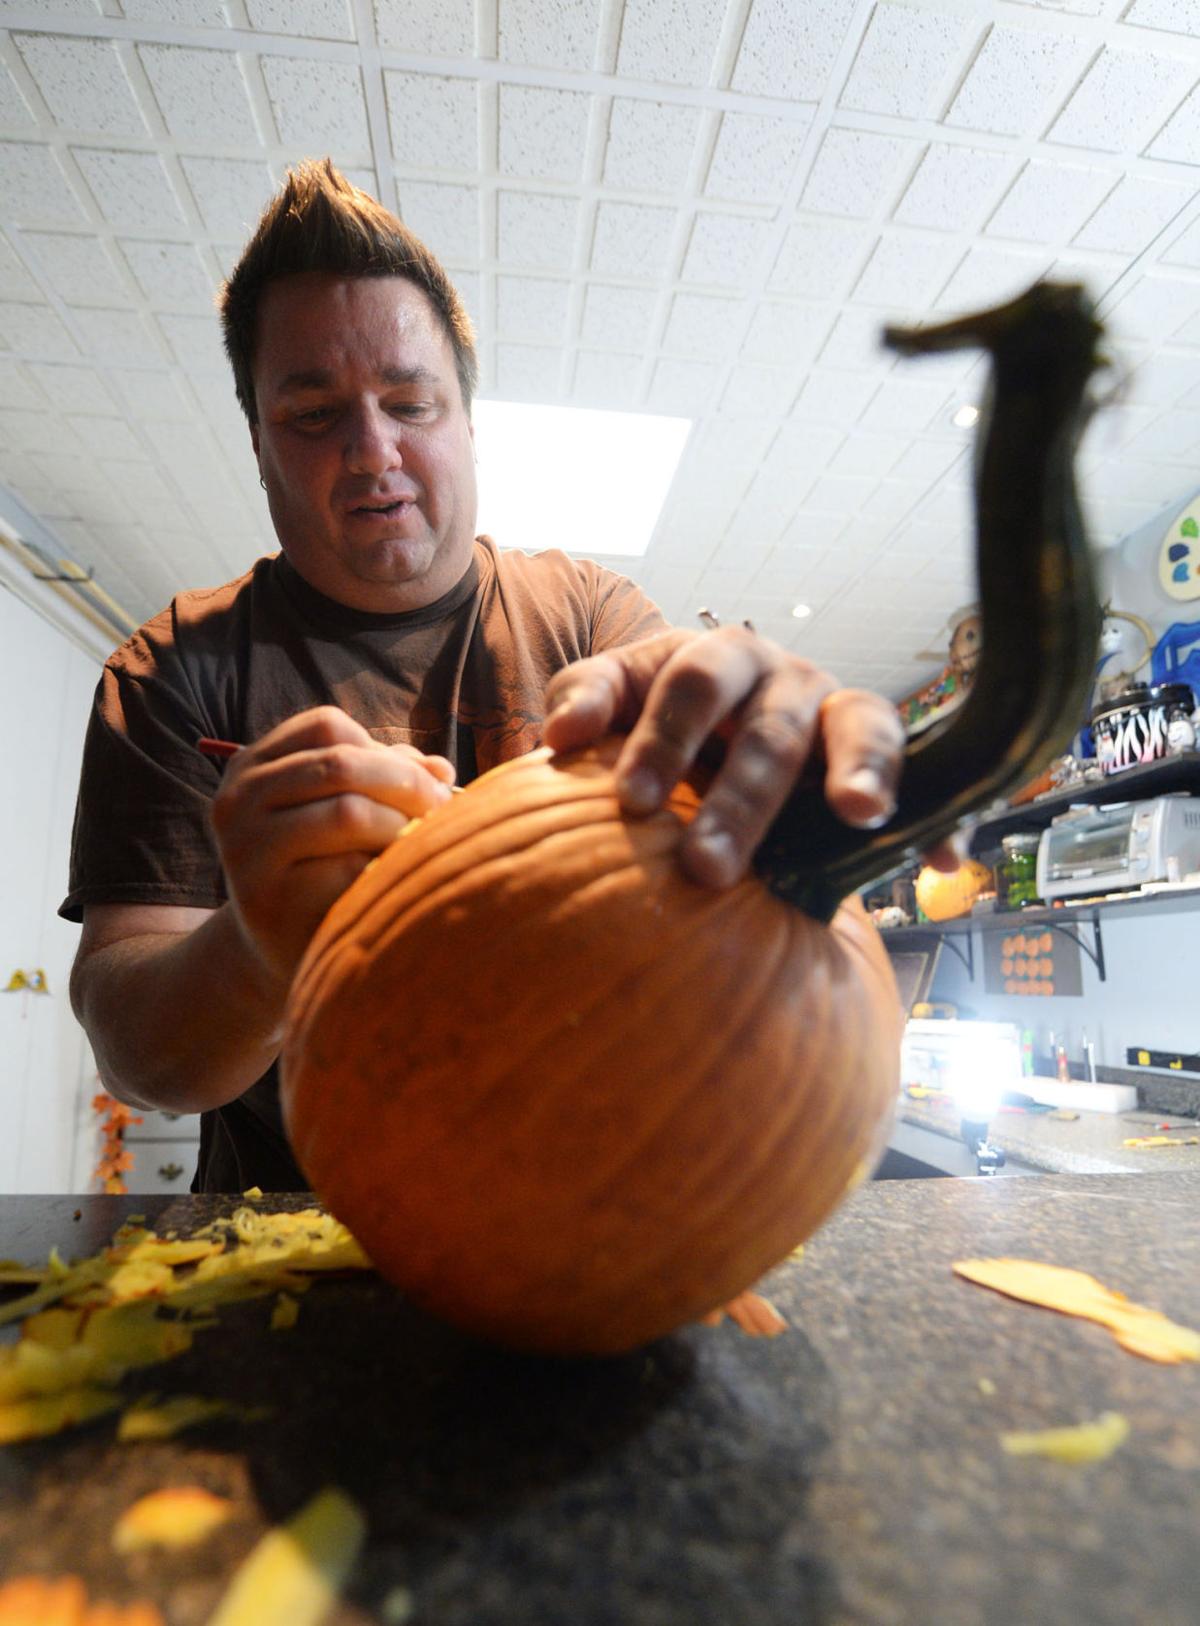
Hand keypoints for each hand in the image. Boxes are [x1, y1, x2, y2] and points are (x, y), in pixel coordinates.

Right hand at [209, 706, 454, 982]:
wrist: (277, 948)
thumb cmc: (322, 868)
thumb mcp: (341, 814)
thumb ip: (387, 780)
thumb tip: (442, 770)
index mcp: (252, 767)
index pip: (327, 728)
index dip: (385, 751)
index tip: (426, 784)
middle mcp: (238, 801)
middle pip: (341, 764)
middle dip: (406, 785)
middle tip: (442, 812)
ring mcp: (247, 852)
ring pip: (348, 813)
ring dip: (400, 827)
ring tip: (419, 847)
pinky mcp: (268, 901)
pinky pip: (349, 870)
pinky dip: (383, 870)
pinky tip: (392, 882)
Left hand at [543, 626, 916, 888]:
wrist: (727, 727)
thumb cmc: (664, 719)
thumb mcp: (623, 696)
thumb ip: (588, 700)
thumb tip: (555, 737)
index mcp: (715, 657)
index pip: (689, 684)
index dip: (662, 738)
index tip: (630, 800)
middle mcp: (784, 676)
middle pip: (768, 729)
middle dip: (740, 798)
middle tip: (705, 868)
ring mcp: (839, 708)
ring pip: (858, 729)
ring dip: (857, 772)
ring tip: (859, 814)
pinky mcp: (880, 752)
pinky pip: (920, 777)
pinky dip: (935, 820)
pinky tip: (946, 862)